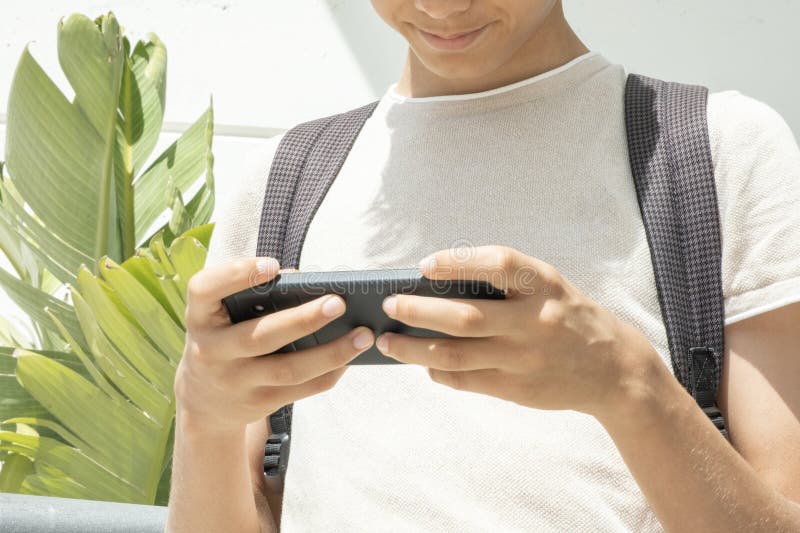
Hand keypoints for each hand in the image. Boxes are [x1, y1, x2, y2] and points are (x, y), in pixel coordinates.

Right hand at [175, 257, 374, 434]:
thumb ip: (252, 297)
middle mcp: (212, 351)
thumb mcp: (222, 317)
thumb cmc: (224, 338)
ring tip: (363, 335)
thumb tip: (308, 282)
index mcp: (200, 317)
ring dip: (331, 353)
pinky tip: (350, 359)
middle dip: (303, 319)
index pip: (204, 290)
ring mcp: (235, 382)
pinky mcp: (257, 403)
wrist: (203, 402)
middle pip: (261, 336)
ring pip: (289, 370)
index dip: (236, 275)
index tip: (272, 265)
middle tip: (339, 302)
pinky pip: (301, 389)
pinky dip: (329, 373)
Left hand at [374, 245, 660, 418]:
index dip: (458, 261)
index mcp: (543, 285)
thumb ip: (504, 282)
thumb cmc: (565, 316)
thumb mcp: (547, 287)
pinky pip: (464, 380)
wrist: (613, 369)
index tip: (424, 265)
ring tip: (388, 341)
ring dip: (413, 349)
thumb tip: (434, 285)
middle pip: (464, 317)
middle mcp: (534, 321)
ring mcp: (523, 359)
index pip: (498, 263)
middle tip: (389, 305)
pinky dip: (436, 371)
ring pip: (454, 355)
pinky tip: (422, 363)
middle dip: (418, 311)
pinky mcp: (516, 388)